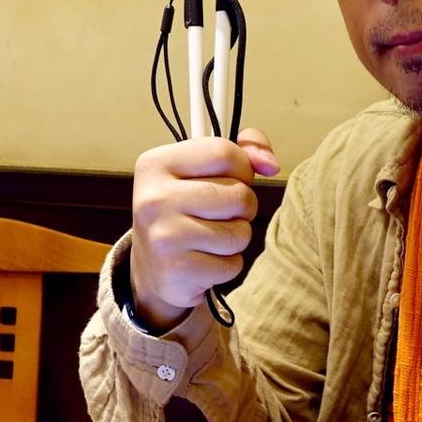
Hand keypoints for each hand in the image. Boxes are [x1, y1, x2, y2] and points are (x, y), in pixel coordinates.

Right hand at [129, 128, 279, 330]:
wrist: (151, 268)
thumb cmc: (186, 210)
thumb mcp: (202, 170)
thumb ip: (242, 151)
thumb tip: (270, 164)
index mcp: (157, 164)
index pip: (223, 152)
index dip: (241, 167)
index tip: (231, 178)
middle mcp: (154, 198)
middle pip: (239, 194)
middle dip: (243, 207)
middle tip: (220, 214)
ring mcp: (164, 236)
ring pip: (240, 232)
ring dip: (236, 237)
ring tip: (212, 237)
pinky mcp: (177, 271)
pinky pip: (232, 264)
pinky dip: (227, 264)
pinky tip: (205, 260)